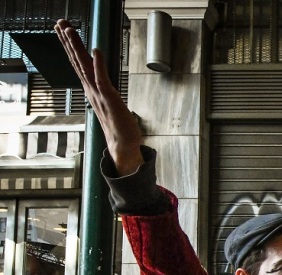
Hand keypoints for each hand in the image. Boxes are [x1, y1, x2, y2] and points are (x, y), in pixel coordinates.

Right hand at [54, 19, 143, 174]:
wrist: (123, 146)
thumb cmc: (119, 127)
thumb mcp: (109, 105)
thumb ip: (104, 93)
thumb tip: (103, 86)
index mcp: (92, 90)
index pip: (79, 64)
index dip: (71, 47)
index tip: (64, 31)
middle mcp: (92, 90)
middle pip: (77, 61)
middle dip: (68, 42)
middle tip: (60, 23)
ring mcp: (99, 94)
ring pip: (85, 66)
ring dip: (76, 48)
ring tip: (69, 30)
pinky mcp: (109, 99)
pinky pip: (102, 79)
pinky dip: (99, 65)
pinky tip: (96, 51)